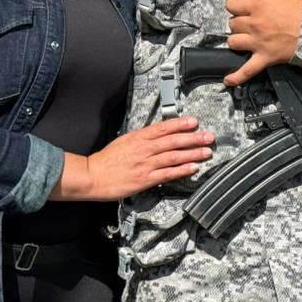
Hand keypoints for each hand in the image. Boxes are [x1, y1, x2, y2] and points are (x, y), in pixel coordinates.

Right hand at [53, 117, 214, 201]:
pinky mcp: (145, 179)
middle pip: (172, 141)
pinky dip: (181, 170)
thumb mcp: (124, 141)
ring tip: (206, 152)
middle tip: (208, 136)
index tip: (194, 122)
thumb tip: (158, 135)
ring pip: (173, 156)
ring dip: (192, 154)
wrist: (92, 176)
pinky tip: (193, 168)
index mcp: (138, 138)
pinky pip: (167, 174)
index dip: (180, 124)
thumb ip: (141, 138)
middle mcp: (144, 149)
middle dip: (193, 138)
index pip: (163, 128)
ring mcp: (145, 164)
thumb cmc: (106, 160)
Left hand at [224, 0, 301, 86]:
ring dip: (237, 40)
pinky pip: (247, 70)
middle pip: (232, 23)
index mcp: (258, 6)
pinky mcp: (265, 57)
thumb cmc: (301, 10)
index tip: (240, 7)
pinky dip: (237, 76)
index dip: (235, 4)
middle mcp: (255, 24)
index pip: (231, 4)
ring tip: (246, 38)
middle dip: (239, 21)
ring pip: (233, 42)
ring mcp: (258, 42)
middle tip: (250, 22)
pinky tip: (229, 80)